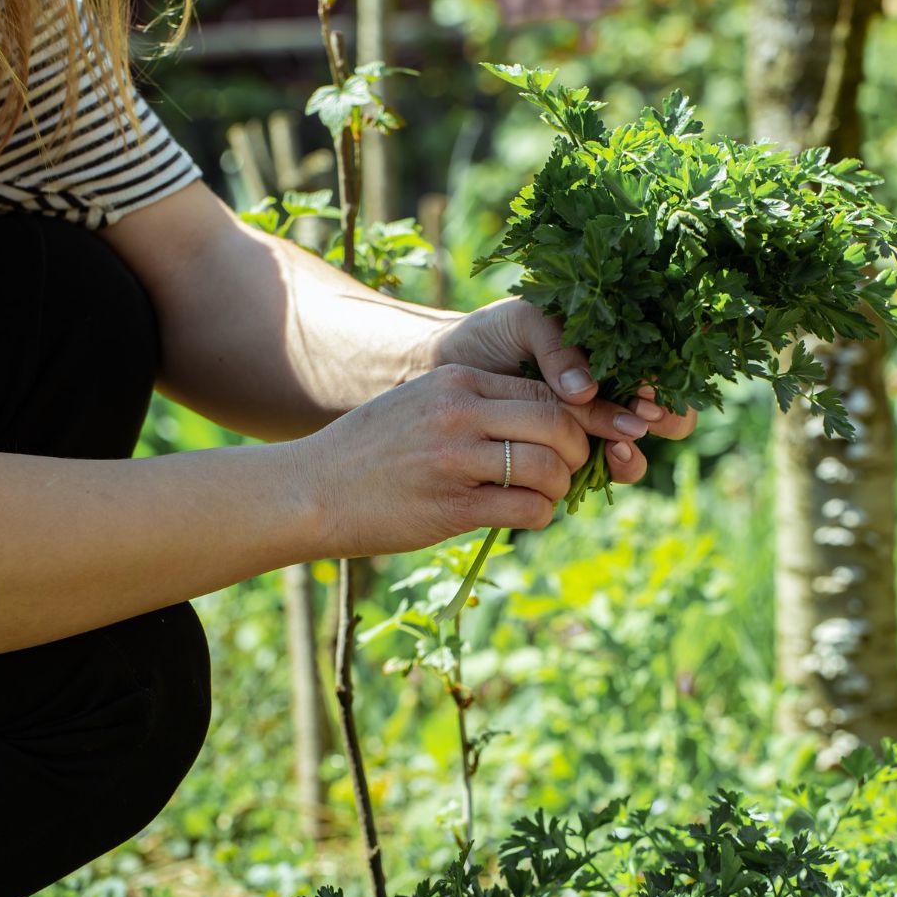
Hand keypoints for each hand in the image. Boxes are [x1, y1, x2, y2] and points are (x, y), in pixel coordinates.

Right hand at [297, 364, 656, 558]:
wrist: (311, 491)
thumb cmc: (369, 453)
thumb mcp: (420, 405)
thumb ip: (474, 406)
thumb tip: (540, 423)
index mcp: (457, 381)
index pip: (545, 388)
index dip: (578, 415)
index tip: (586, 435)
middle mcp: (460, 412)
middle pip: (559, 422)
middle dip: (580, 450)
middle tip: (572, 469)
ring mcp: (456, 459)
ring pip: (550, 466)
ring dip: (561, 487)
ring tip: (546, 495)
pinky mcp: (452, 505)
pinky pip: (527, 508)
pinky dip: (540, 515)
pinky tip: (525, 516)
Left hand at [432, 298, 698, 482]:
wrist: (443, 369)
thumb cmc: (491, 335)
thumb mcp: (526, 322)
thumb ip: (559, 347)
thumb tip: (587, 391)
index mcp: (612, 351)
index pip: (660, 366)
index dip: (665, 380)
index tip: (649, 388)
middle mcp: (611, 393)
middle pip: (664, 415)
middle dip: (666, 420)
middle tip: (645, 419)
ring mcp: (590, 431)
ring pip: (634, 452)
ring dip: (634, 453)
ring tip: (618, 446)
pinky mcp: (564, 460)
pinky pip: (597, 475)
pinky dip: (604, 471)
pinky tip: (596, 459)